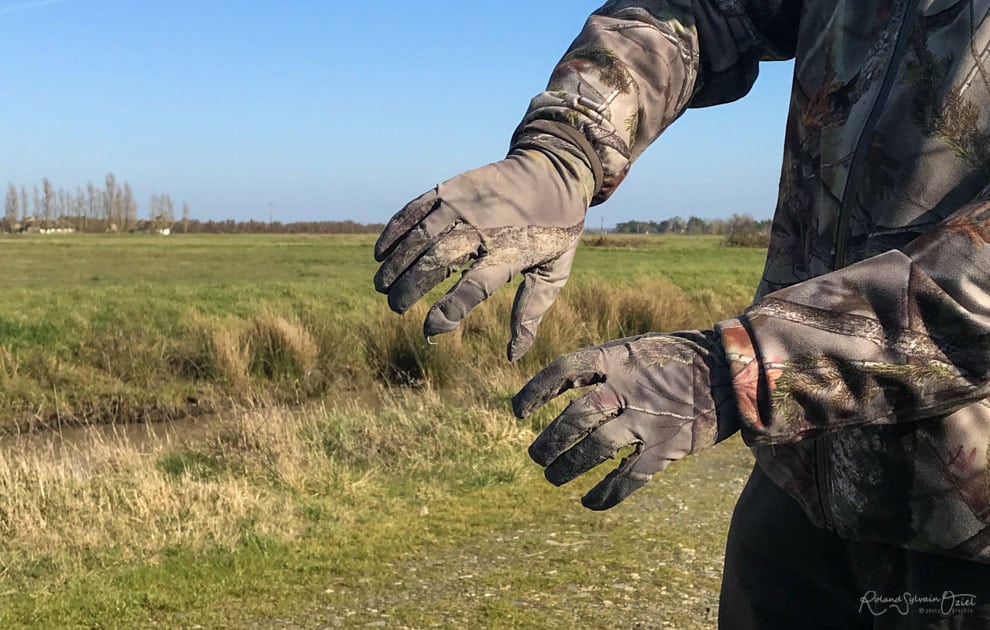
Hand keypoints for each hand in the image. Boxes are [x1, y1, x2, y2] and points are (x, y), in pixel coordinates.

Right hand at [374, 146, 592, 360]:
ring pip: (420, 236)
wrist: (555, 168)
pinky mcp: (452, 188)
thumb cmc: (557, 228)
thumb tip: (513, 355)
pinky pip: (416, 210)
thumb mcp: (555, 272)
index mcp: (511, 253)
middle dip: (410, 287)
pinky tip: (381, 251)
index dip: (450, 309)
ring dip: (396, 262)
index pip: (474, 287)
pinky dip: (395, 230)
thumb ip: (531, 312)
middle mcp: (483, 228)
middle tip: (395, 306)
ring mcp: (464, 204)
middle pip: (437, 261)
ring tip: (381, 284)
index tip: (431, 327)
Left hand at [513, 331, 737, 509]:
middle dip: (548, 442)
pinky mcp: (666, 448)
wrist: (732, 370)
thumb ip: (603, 368)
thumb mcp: (636, 350)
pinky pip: (628, 478)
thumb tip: (564, 390)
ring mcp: (646, 420)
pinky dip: (605, 494)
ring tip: (552, 477)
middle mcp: (627, 389)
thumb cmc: (677, 358)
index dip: (534, 391)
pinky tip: (589, 502)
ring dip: (567, 468)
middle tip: (536, 456)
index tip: (517, 411)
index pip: (562, 371)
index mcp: (616, 359)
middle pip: (573, 418)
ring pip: (593, 450)